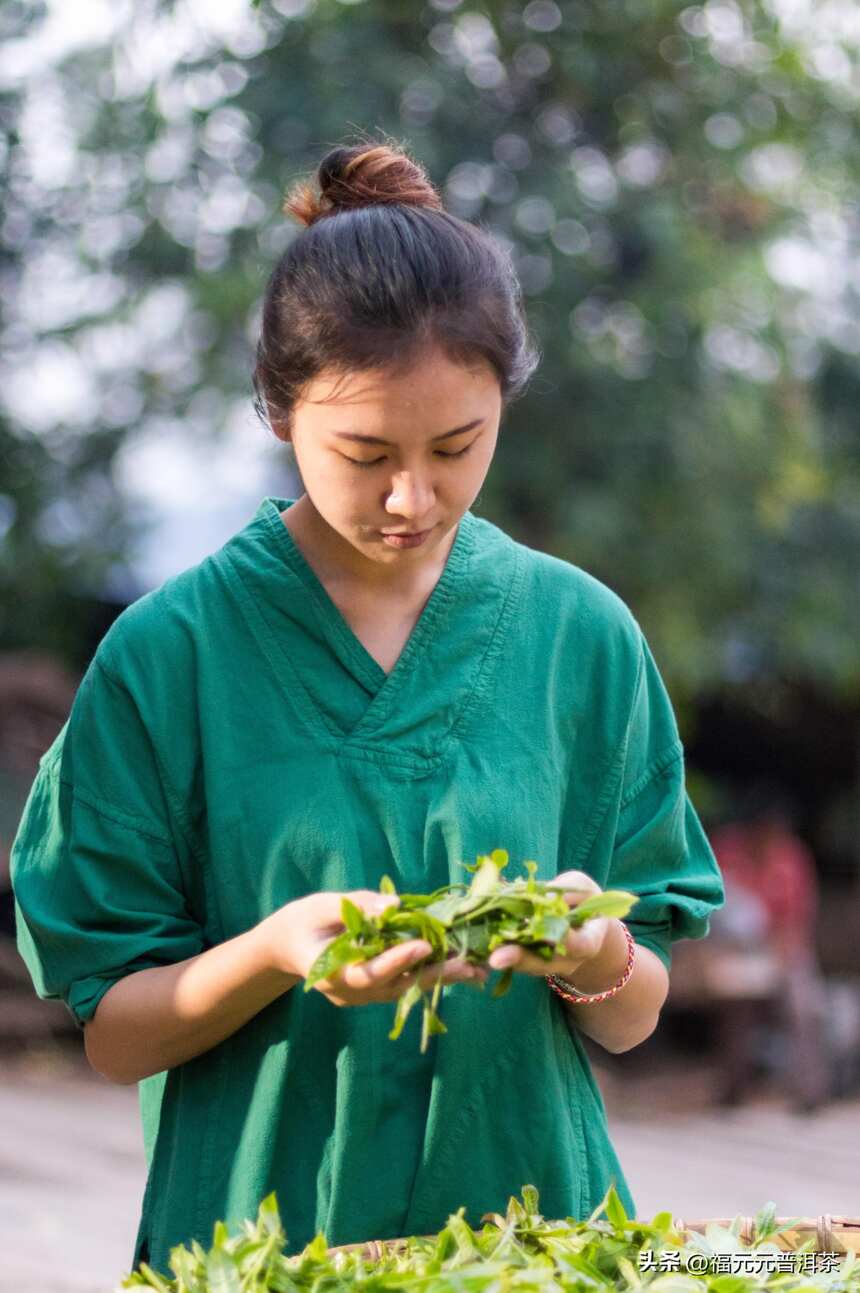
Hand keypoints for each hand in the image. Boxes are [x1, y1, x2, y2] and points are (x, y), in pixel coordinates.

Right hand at [260, 889, 488, 1006]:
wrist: (287, 946)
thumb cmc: (302, 921)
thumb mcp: (322, 905)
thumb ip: (357, 906)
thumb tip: (396, 904)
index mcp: (330, 974)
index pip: (367, 973)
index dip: (395, 961)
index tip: (423, 946)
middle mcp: (349, 993)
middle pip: (396, 986)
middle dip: (434, 974)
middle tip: (471, 964)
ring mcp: (361, 996)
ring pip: (405, 988)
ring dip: (441, 977)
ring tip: (477, 968)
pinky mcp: (374, 990)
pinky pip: (404, 984)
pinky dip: (431, 974)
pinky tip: (461, 966)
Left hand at [487, 869, 610, 979]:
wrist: (581, 925)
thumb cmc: (582, 900)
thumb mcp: (580, 888)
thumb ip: (564, 891)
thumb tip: (538, 897)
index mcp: (588, 941)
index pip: (581, 945)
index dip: (568, 942)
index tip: (552, 937)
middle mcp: (567, 960)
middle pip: (544, 964)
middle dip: (519, 959)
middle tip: (496, 959)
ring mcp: (546, 965)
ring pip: (523, 966)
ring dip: (499, 959)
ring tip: (480, 954)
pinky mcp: (527, 962)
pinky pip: (511, 959)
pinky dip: (494, 951)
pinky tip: (476, 944)